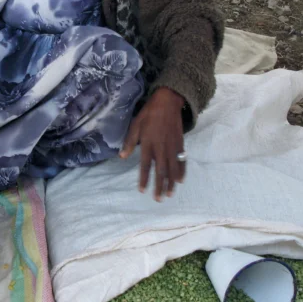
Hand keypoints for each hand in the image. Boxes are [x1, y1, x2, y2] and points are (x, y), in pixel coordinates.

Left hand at [120, 87, 186, 201]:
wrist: (168, 102)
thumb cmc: (149, 114)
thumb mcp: (135, 125)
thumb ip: (129, 142)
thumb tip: (121, 157)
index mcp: (148, 144)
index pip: (145, 166)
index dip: (144, 179)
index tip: (142, 190)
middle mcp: (161, 148)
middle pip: (161, 171)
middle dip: (159, 186)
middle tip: (158, 199)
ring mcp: (172, 147)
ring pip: (172, 168)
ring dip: (171, 183)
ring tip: (169, 194)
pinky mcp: (180, 144)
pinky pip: (181, 160)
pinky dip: (181, 171)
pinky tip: (180, 180)